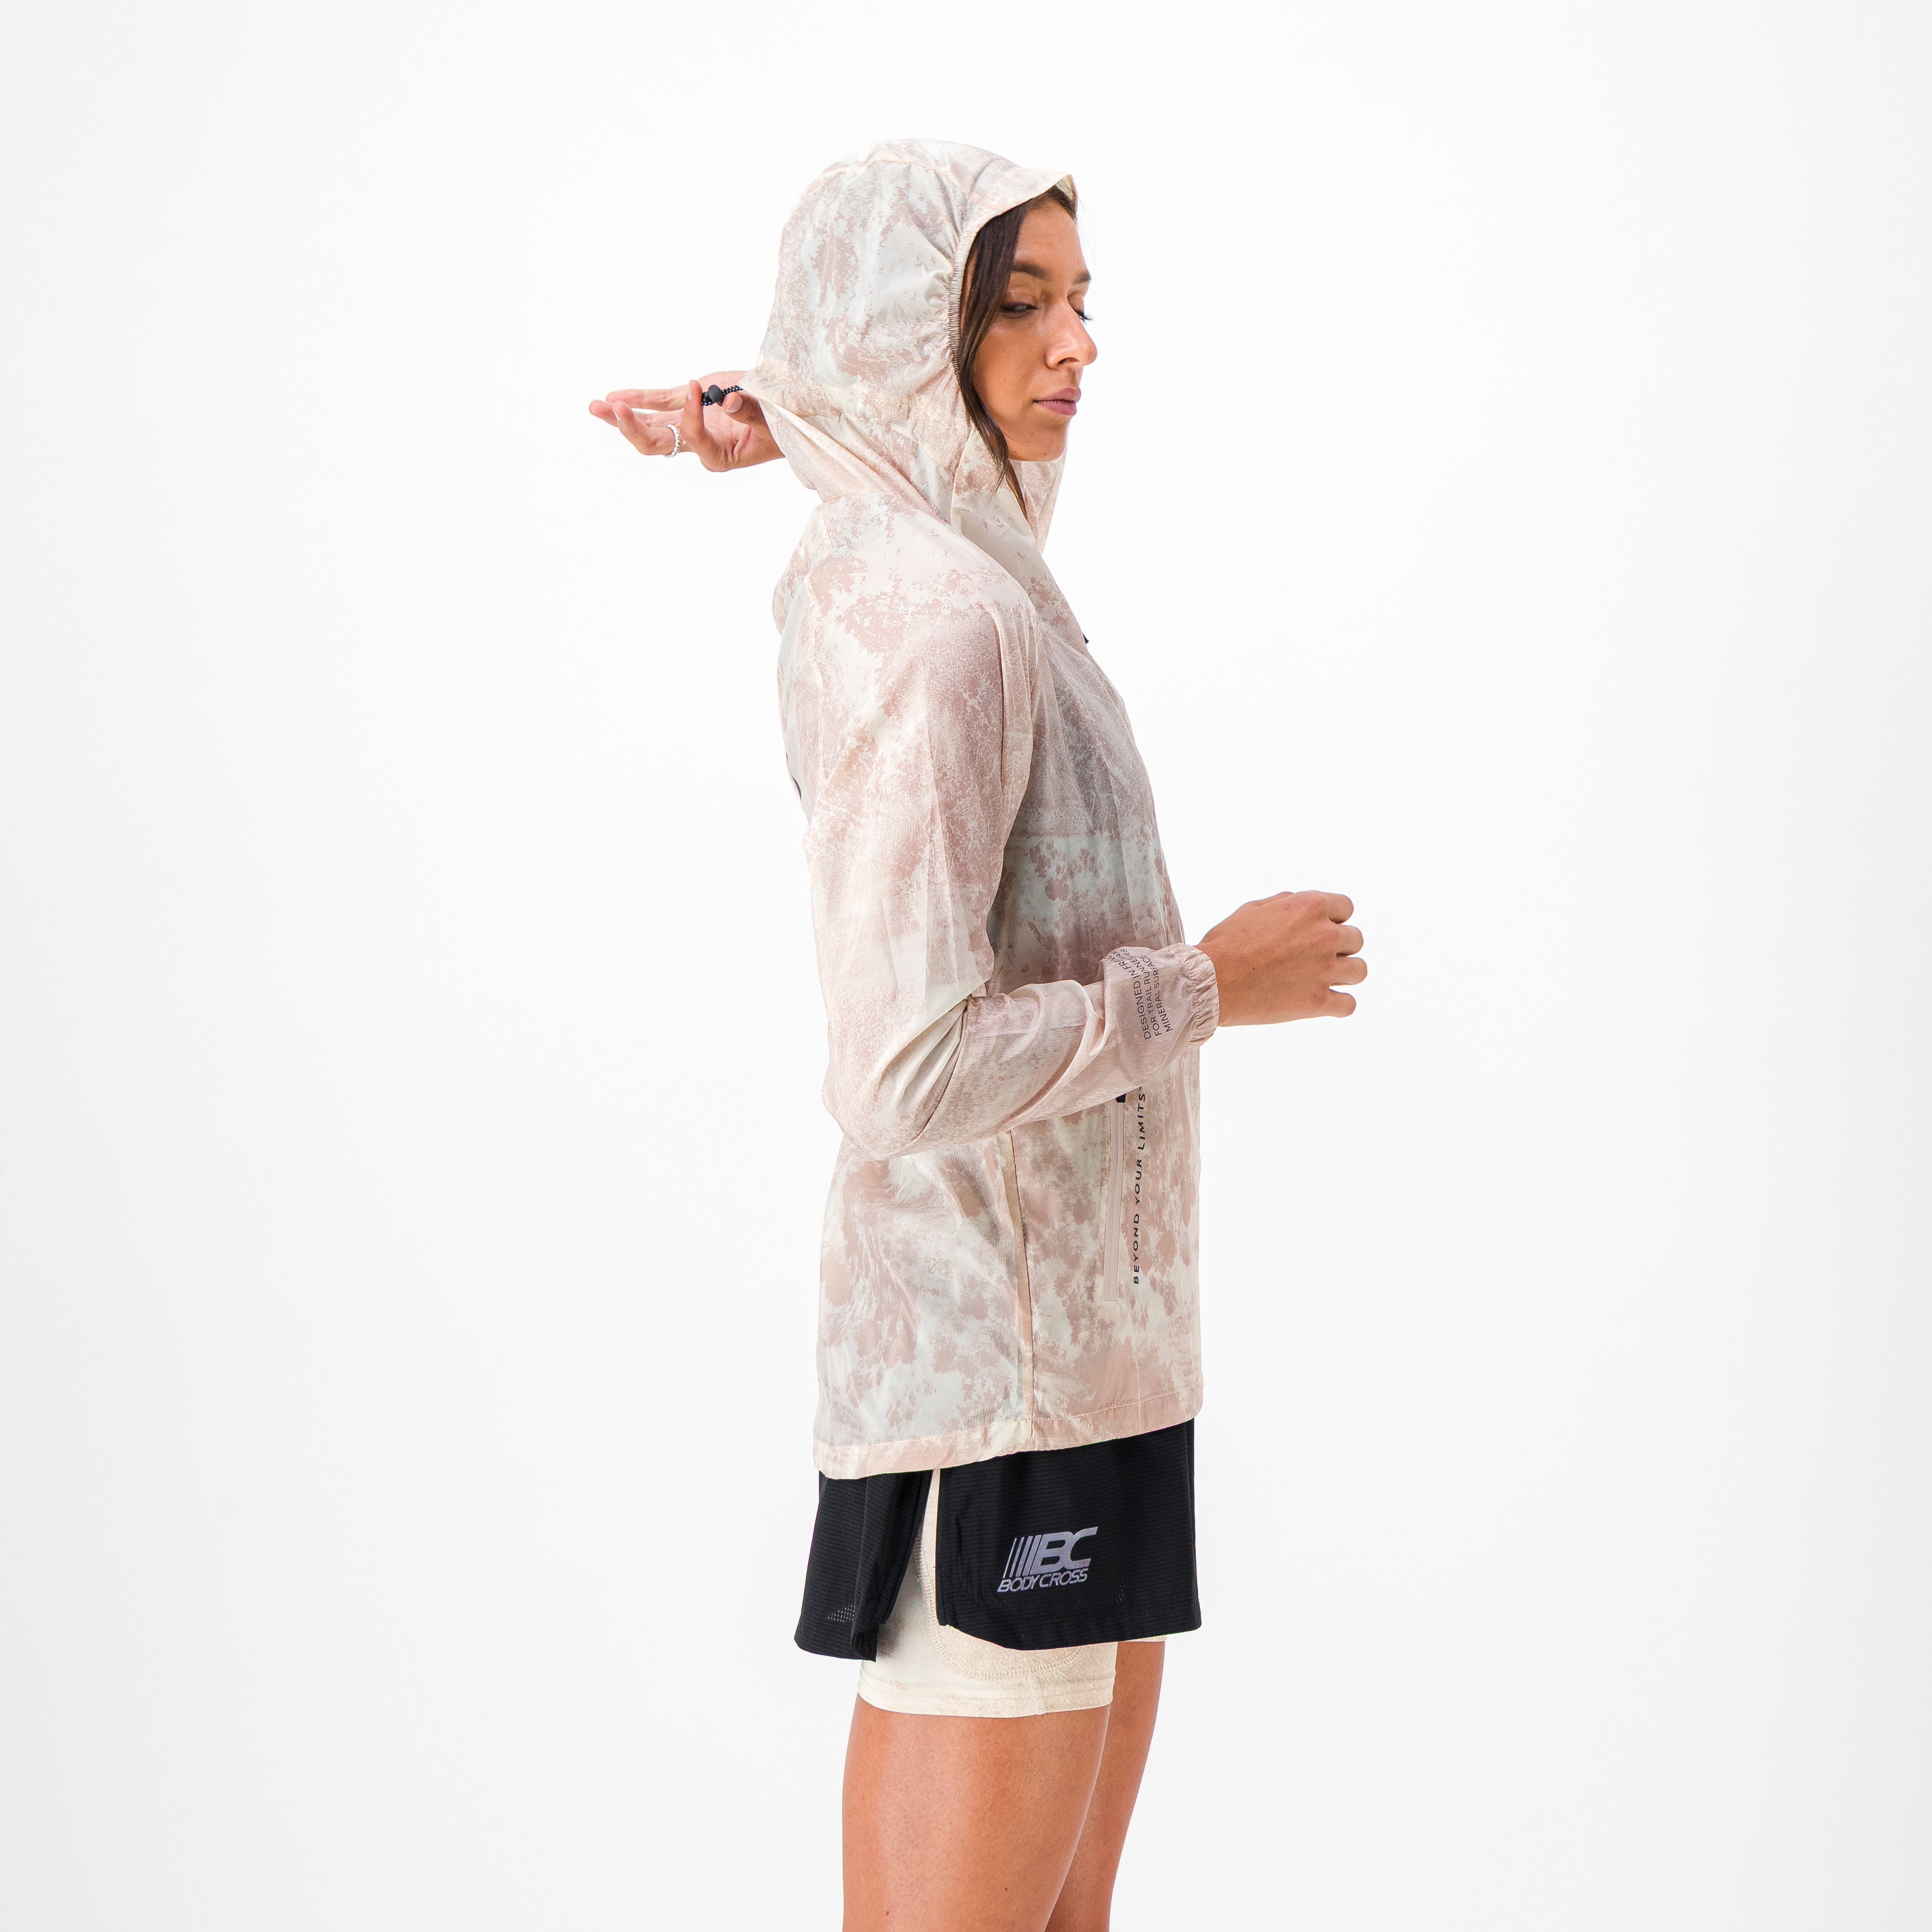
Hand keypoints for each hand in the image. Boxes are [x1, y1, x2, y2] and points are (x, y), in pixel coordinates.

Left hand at [588, 372, 781, 469]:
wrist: (784, 415)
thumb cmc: (783, 424)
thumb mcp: (772, 420)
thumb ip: (751, 412)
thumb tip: (727, 402)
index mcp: (718, 455)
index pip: (693, 440)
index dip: (690, 416)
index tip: (697, 386)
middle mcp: (698, 444)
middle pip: (657, 443)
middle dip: (631, 428)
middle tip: (612, 409)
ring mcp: (689, 426)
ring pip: (650, 425)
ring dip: (622, 417)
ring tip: (595, 406)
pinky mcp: (686, 406)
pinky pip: (657, 404)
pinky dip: (637, 399)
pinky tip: (612, 397)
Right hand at [1196, 891, 1365, 1025]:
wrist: (1212, 981)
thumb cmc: (1226, 943)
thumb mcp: (1253, 908)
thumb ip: (1285, 902)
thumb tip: (1299, 904)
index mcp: (1310, 907)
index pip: (1346, 907)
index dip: (1333, 918)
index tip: (1319, 929)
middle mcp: (1324, 935)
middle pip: (1355, 939)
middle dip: (1339, 946)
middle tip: (1316, 956)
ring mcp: (1325, 970)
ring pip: (1359, 971)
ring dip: (1345, 973)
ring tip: (1324, 978)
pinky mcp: (1318, 1002)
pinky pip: (1349, 1005)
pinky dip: (1339, 1004)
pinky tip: (1325, 1002)